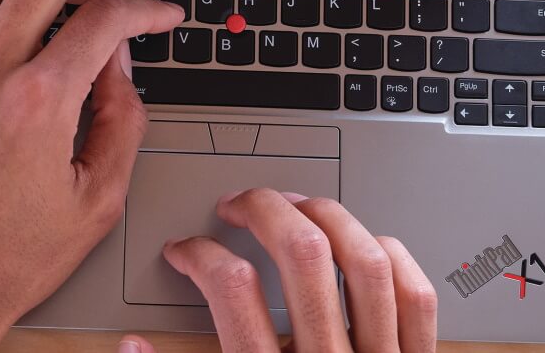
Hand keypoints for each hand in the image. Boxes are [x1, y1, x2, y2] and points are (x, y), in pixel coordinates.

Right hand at [131, 189, 437, 352]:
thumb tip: (130, 347)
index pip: (233, 293)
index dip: (201, 257)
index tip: (187, 251)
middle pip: (302, 255)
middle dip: (264, 211)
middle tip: (238, 206)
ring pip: (364, 262)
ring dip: (328, 218)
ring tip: (297, 208)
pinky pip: (414, 297)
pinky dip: (390, 257)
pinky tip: (361, 244)